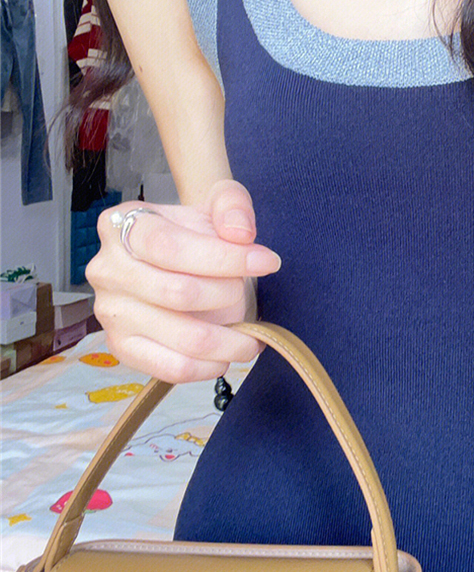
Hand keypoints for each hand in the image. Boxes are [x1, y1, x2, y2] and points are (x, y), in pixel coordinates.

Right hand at [86, 179, 280, 384]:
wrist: (185, 258)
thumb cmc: (200, 231)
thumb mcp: (219, 203)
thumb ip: (233, 206)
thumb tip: (240, 234)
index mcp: (123, 225)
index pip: (171, 247)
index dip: (225, 258)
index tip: (267, 262)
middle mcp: (107, 269)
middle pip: (179, 293)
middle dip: (229, 295)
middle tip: (246, 293)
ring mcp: (111, 311)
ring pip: (183, 336)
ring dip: (230, 340)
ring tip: (250, 334)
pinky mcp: (122, 347)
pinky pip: (172, 368)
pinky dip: (210, 365)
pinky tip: (227, 353)